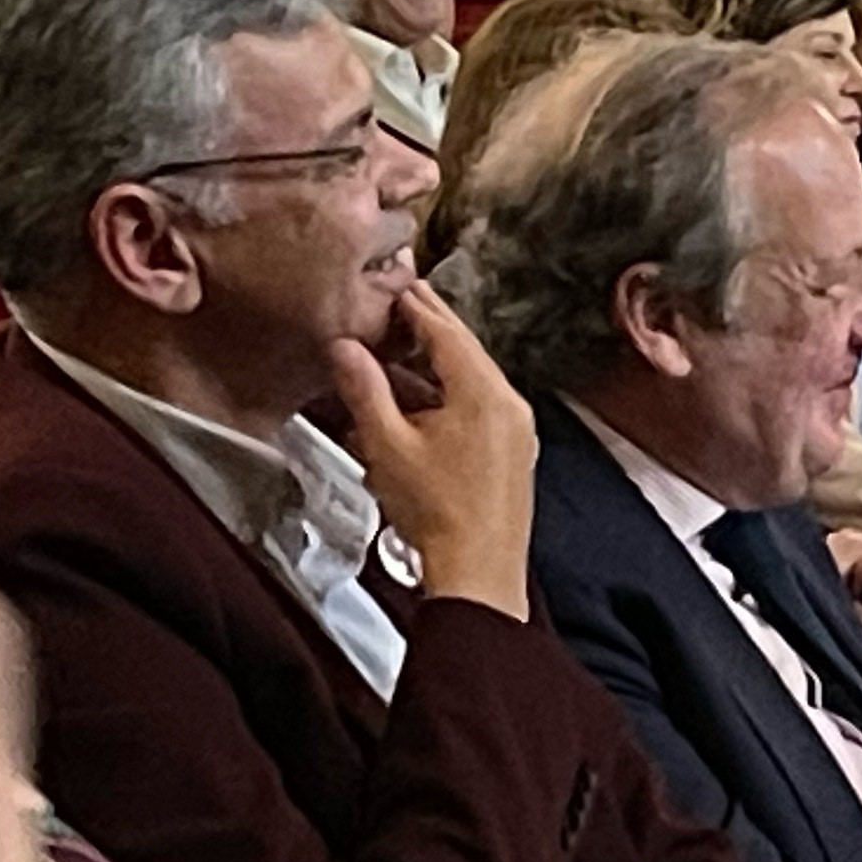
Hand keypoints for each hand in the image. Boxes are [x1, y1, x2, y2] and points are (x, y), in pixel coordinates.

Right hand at [331, 284, 536, 618]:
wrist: (479, 575)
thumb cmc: (437, 514)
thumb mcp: (388, 446)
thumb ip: (365, 391)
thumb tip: (344, 348)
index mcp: (484, 393)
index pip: (447, 332)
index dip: (417, 307)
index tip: (396, 286)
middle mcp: (510, 405)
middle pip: (465, 352)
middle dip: (431, 328)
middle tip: (405, 301)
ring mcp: (517, 431)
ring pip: (473, 381)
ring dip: (437, 365)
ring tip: (402, 352)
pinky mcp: (514, 453)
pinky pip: (481, 408)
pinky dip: (451, 396)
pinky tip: (421, 404)